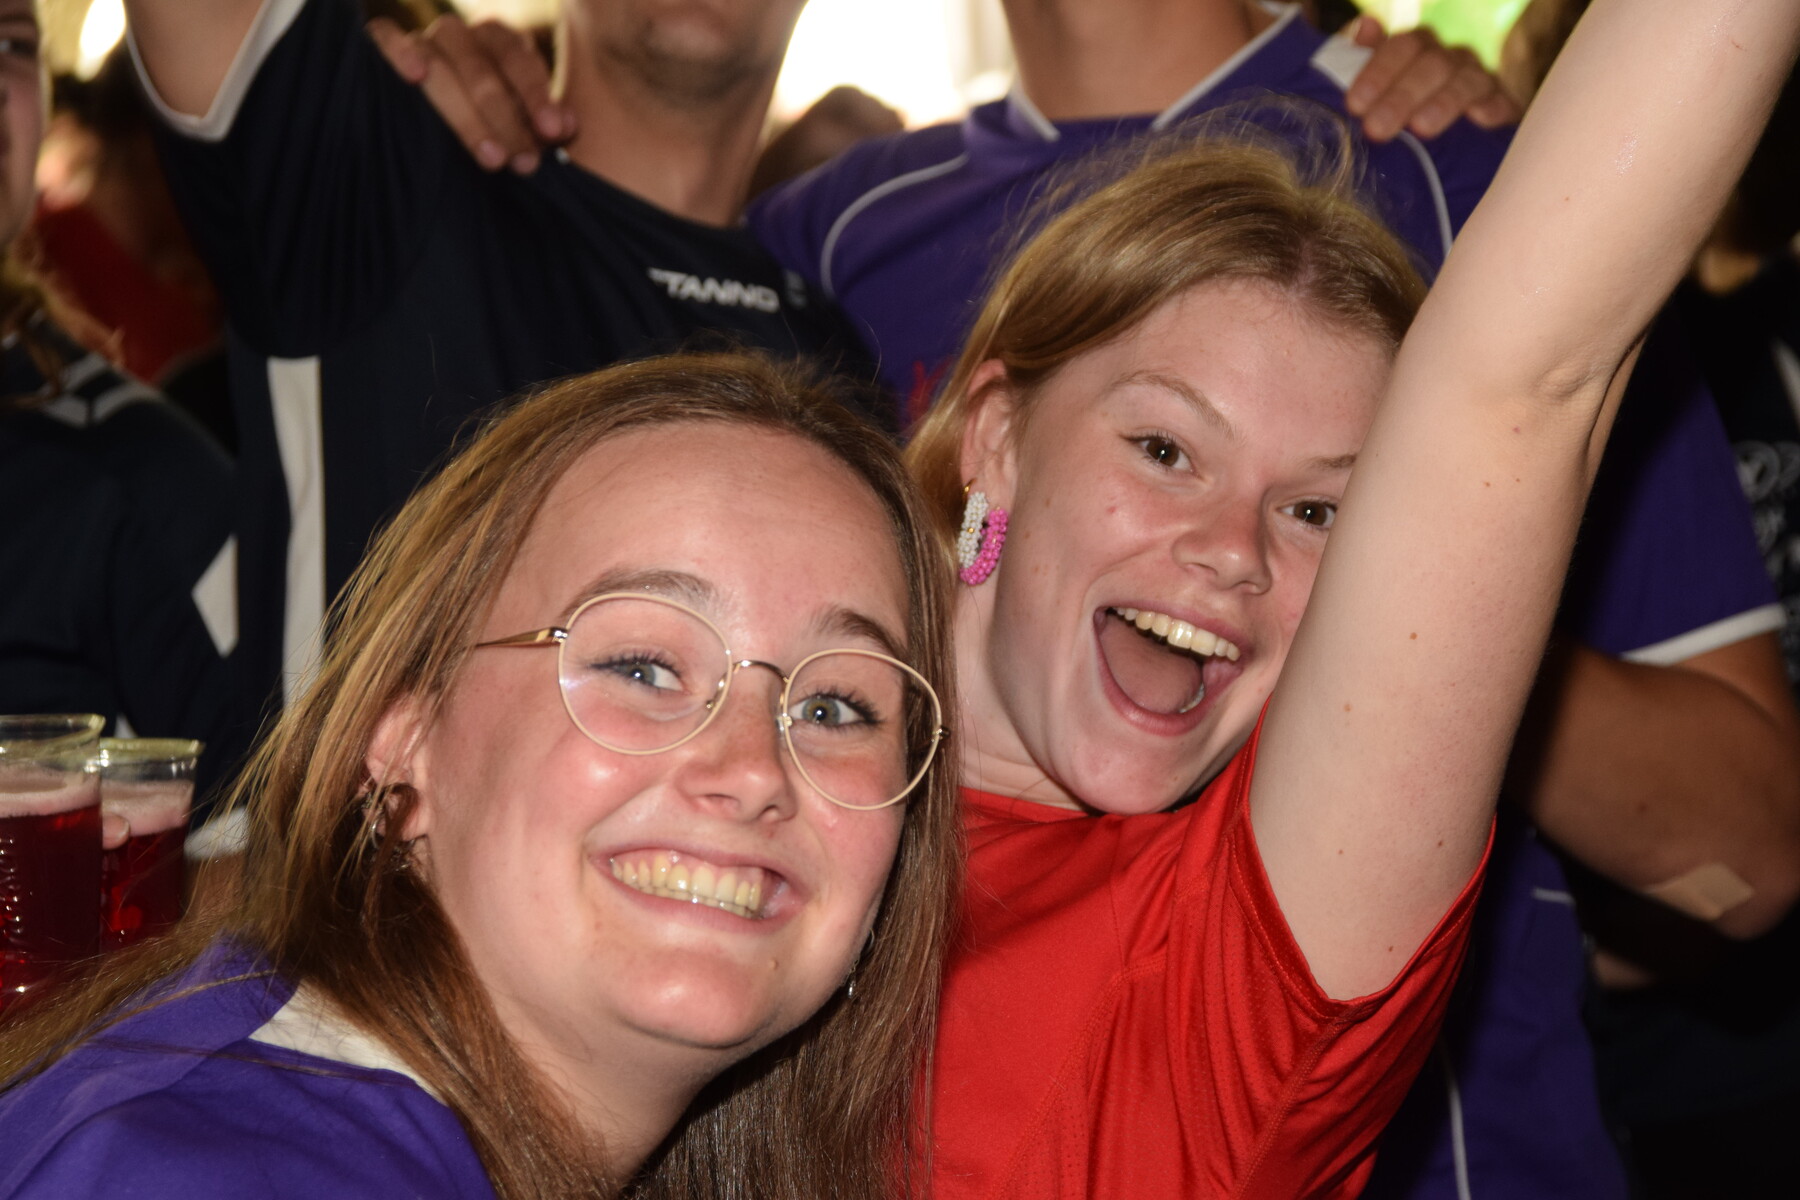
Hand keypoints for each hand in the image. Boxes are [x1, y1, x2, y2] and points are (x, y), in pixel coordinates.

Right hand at [368, 13, 573, 173]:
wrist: (428, 133)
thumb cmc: (489, 134)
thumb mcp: (520, 129)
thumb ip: (543, 124)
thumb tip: (567, 126)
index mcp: (497, 44)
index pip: (518, 59)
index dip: (538, 95)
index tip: (555, 132)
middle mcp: (460, 36)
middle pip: (481, 66)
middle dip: (506, 117)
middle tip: (526, 162)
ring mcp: (421, 40)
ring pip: (440, 61)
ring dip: (467, 113)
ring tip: (491, 157)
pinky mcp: (382, 46)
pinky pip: (384, 37)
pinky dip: (399, 50)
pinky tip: (414, 75)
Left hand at [1341, 16, 1520, 141]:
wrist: (1461, 139)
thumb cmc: (1407, 110)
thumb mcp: (1383, 85)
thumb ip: (1370, 58)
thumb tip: (1364, 25)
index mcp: (1420, 49)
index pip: (1402, 46)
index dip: (1378, 72)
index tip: (1355, 105)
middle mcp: (1451, 58)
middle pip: (1432, 64)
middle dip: (1401, 96)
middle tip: (1375, 128)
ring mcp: (1480, 80)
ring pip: (1465, 81)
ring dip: (1442, 103)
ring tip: (1419, 128)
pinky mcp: (1504, 106)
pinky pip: (1502, 101)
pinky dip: (1491, 108)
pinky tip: (1479, 120)